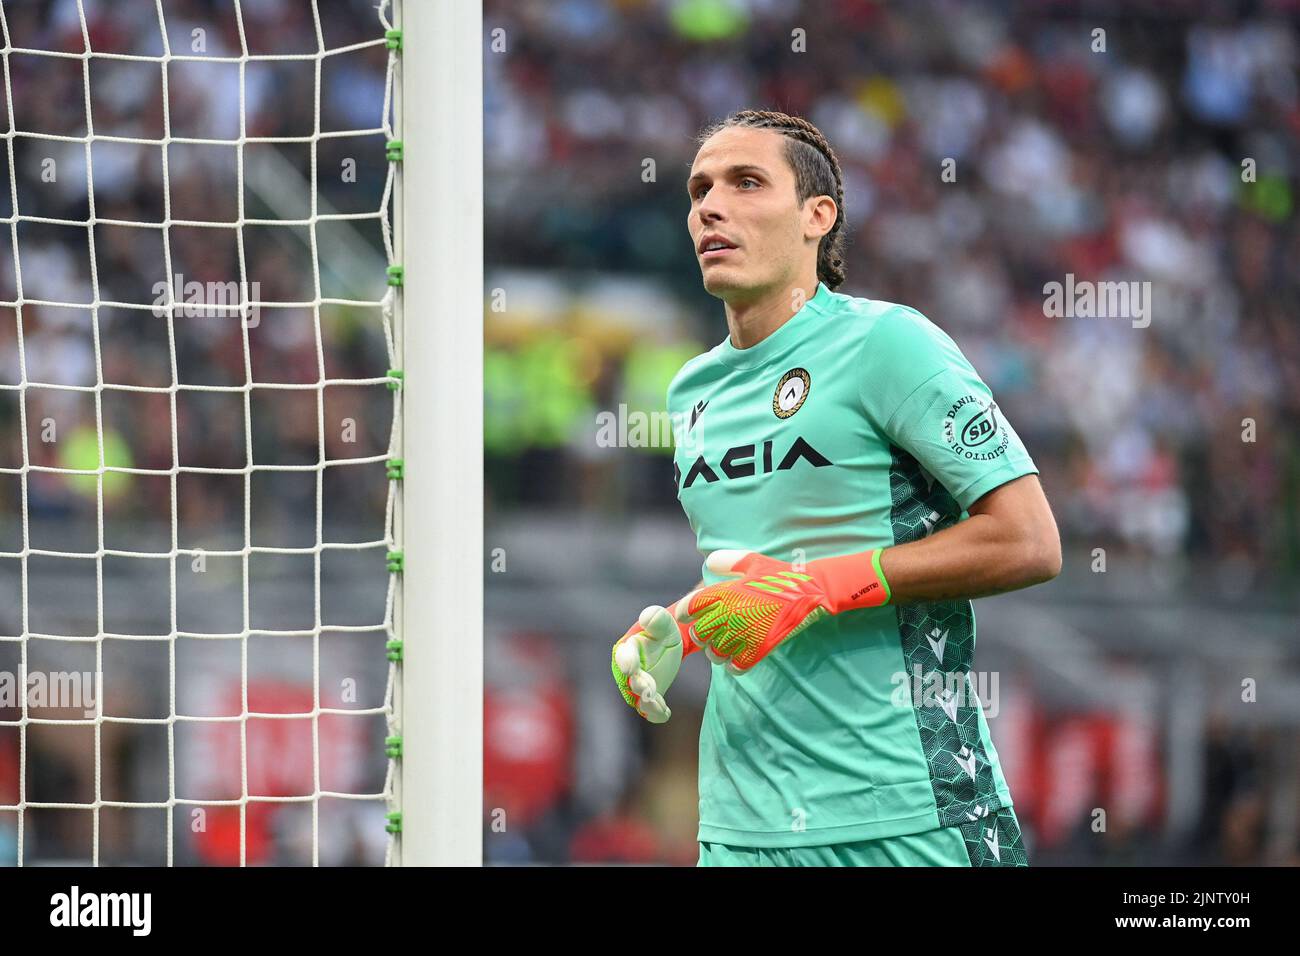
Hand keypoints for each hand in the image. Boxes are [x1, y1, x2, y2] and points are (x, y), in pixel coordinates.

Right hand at [612, 603, 686, 723]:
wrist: (668, 644)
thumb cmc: (662, 630)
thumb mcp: (663, 622)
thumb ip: (656, 618)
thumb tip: (647, 618)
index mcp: (627, 649)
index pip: (624, 656)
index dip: (626, 662)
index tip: (630, 668)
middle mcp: (628, 670)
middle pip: (629, 682)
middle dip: (638, 687)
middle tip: (649, 689)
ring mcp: (637, 686)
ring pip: (638, 699)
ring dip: (648, 704)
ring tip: (660, 708)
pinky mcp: (649, 697)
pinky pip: (650, 710)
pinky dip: (656, 714)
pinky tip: (666, 713)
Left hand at [676, 548, 889, 672]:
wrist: (810, 593)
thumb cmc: (780, 576)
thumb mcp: (753, 561)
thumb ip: (728, 561)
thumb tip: (709, 562)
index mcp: (725, 592)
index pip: (689, 606)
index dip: (684, 612)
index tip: (686, 615)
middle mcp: (730, 614)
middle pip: (699, 633)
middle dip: (701, 634)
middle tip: (709, 633)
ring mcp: (744, 634)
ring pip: (715, 653)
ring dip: (716, 652)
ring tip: (723, 647)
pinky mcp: (759, 649)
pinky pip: (735, 666)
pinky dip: (733, 665)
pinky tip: (737, 659)